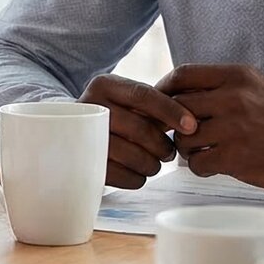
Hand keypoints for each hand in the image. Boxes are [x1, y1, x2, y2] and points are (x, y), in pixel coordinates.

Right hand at [79, 74, 197, 189]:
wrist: (72, 134)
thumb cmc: (113, 117)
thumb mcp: (127, 101)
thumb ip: (155, 104)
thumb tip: (191, 122)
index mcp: (105, 85)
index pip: (144, 95)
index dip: (171, 111)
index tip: (192, 126)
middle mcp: (91, 105)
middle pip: (140, 128)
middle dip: (162, 145)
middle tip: (169, 153)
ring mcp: (84, 135)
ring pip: (132, 155)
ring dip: (151, 164)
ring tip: (153, 164)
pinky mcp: (84, 162)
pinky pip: (121, 175)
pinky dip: (136, 178)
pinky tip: (138, 173)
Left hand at [163, 64, 263, 191]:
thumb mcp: (256, 87)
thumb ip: (221, 86)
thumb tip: (178, 93)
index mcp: (237, 76)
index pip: (183, 74)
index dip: (164, 89)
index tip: (160, 103)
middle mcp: (234, 97)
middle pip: (177, 107)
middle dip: (172, 124)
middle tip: (181, 135)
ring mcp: (235, 127)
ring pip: (183, 138)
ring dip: (186, 149)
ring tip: (201, 151)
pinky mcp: (237, 156)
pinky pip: (196, 162)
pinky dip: (199, 167)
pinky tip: (212, 165)